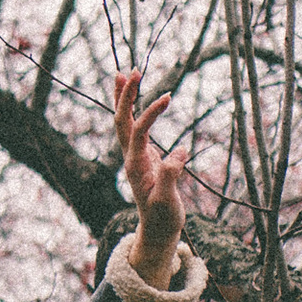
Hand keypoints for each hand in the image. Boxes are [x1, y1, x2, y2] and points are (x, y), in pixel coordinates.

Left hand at [114, 64, 187, 285]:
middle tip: (130, 71)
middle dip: (124, 96)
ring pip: (123, 122)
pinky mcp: (143, 156)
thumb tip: (180, 153)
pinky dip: (132, 109)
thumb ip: (170, 177)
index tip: (168, 96)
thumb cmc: (163, 218)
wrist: (157, 231)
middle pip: (121, 121)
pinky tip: (135, 96)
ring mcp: (135, 156)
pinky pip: (134, 127)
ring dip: (123, 98)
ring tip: (124, 73)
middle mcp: (131, 157)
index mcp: (135, 165)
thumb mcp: (167, 202)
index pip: (138, 131)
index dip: (150, 113)